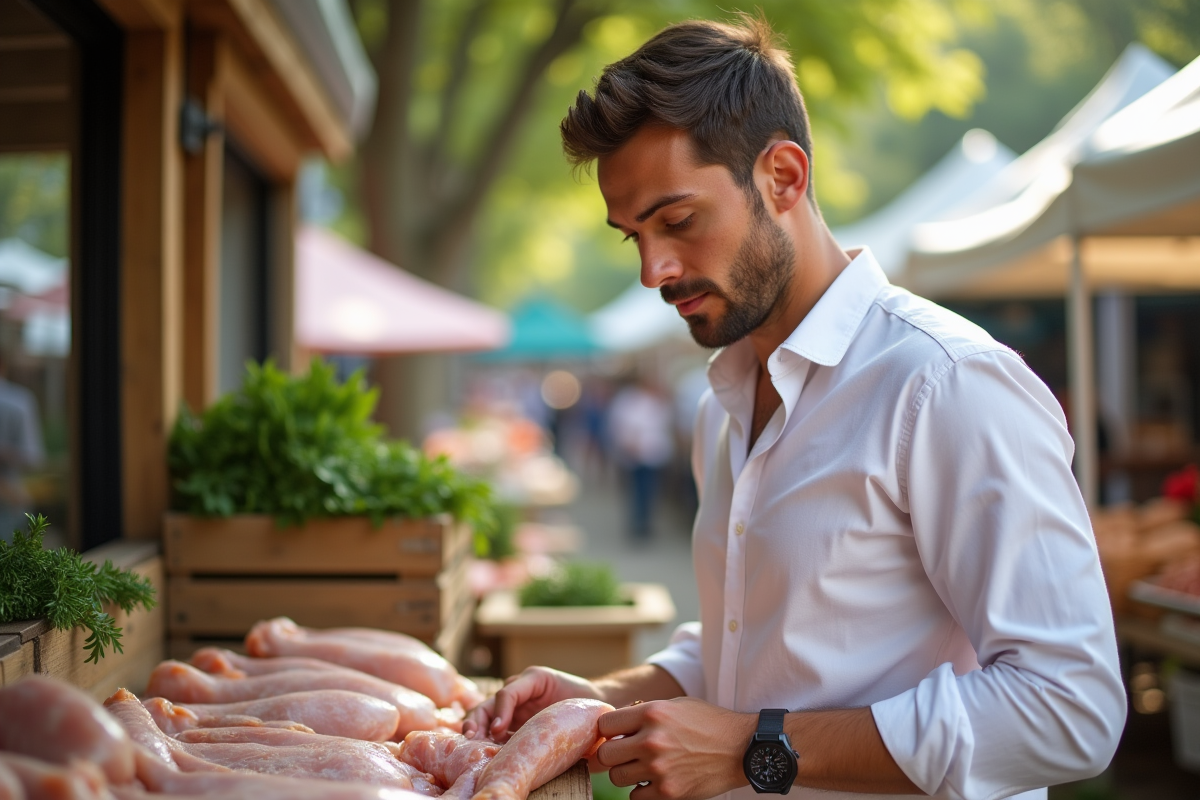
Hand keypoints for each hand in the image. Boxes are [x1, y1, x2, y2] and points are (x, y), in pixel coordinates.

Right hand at [462, 666, 602, 741]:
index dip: (500, 712)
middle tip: (471, 738)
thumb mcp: (571, 699)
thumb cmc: (583, 701)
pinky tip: (483, 752)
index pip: (507, 693)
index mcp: (531, 679)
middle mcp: (518, 691)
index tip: (497, 731)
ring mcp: (513, 708)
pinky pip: (494, 731)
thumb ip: (555, 708)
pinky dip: (486, 741)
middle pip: (488, 703)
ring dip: (477, 731)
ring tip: (472, 746)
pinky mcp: (513, 724)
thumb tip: (535, 726)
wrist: (593, 709)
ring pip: (486, 716)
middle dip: (476, 720)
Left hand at [596, 697, 754, 799]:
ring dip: (627, 773)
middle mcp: (652, 741)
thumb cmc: (708, 723)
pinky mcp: (668, 793)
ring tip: (644, 767)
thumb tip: (615, 727)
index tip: (615, 735)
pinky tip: (656, 781)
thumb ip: (644, 714)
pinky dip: (642, 791)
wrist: (742, 748)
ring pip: (617, 778)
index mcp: (652, 713)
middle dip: (612, 755)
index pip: (604, 725)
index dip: (607, 731)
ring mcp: (659, 769)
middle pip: (605, 755)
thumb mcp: (676, 705)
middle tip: (626, 754)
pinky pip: (635, 797)